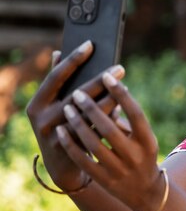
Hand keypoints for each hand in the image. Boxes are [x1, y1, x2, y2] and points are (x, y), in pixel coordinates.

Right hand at [26, 41, 124, 190]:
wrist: (63, 166)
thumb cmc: (61, 125)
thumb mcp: (54, 105)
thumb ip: (58, 82)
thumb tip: (59, 51)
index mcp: (37, 103)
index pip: (56, 76)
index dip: (73, 60)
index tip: (90, 44)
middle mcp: (42, 119)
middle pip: (76, 94)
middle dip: (100, 80)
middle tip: (120, 68)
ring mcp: (56, 136)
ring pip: (88, 114)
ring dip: (109, 99)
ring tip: (124, 86)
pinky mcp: (72, 150)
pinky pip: (95, 130)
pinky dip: (109, 117)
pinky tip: (122, 106)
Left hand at [56, 72, 163, 210]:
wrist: (145, 193)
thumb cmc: (142, 155)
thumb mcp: (143, 138)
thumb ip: (126, 119)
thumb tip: (107, 93)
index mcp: (148, 141)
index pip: (135, 113)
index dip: (121, 94)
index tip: (108, 76)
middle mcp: (135, 155)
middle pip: (109, 128)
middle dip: (91, 107)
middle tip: (77, 92)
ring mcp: (119, 170)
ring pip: (93, 143)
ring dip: (78, 123)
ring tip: (68, 107)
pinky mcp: (105, 180)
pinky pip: (83, 160)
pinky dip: (71, 143)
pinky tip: (62, 129)